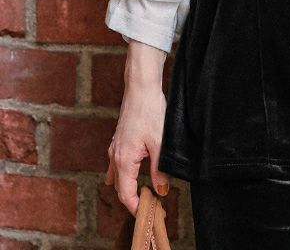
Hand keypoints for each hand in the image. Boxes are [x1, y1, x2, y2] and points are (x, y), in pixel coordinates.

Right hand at [104, 80, 170, 216]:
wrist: (140, 88)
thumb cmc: (150, 111)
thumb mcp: (159, 143)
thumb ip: (160, 169)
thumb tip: (161, 191)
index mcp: (123, 160)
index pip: (126, 194)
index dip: (137, 207)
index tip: (151, 214)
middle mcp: (115, 156)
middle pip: (121, 188)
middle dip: (135, 200)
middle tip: (154, 207)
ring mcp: (115, 148)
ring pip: (118, 176)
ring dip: (130, 188)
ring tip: (146, 195)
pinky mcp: (119, 140)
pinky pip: (118, 165)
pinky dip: (126, 175)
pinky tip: (133, 174)